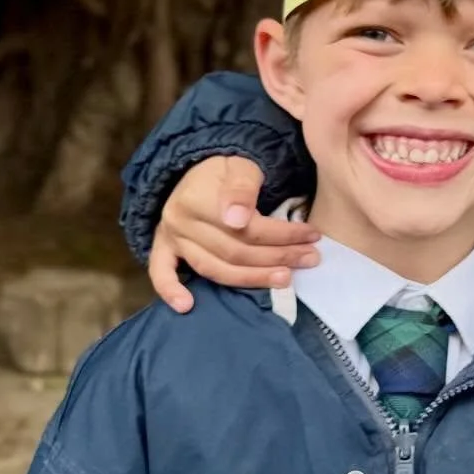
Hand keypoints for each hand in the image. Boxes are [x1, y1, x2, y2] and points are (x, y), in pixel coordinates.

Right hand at [149, 154, 319, 311]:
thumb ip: (242, 189)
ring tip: (284, 279)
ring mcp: (171, 238)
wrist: (194, 169)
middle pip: (235, 252)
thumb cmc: (223, 170)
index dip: (283, 235)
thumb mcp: (240, 166)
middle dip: (277, 257)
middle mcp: (181, 222)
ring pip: (214, 269)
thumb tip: (237, 220)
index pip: (247, 229)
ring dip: (251, 279)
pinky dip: (170, 291)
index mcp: (198, 199)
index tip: (312, 236)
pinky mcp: (164, 249)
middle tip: (310, 258)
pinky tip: (187, 306)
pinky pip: (160, 274)